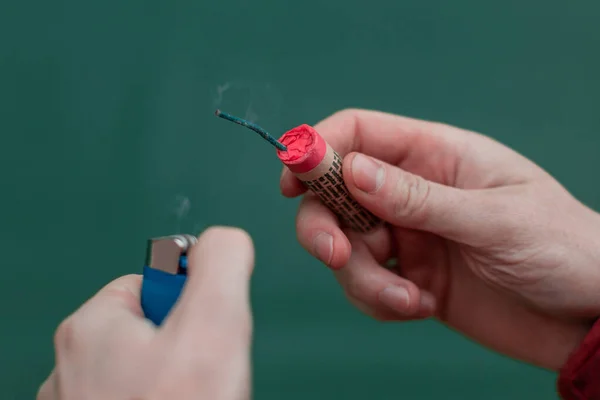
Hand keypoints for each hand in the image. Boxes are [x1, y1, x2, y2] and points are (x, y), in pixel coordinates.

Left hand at [37, 227, 253, 399]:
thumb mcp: (214, 324)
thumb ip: (222, 263)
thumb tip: (226, 239)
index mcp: (92, 326)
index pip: (154, 283)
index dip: (193, 305)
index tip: (202, 339)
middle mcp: (71, 367)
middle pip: (153, 332)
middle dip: (188, 352)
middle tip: (200, 385)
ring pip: (148, 376)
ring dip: (179, 387)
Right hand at [281, 109, 599, 370]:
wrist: (589, 316)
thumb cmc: (561, 248)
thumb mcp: (492, 219)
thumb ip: (418, 198)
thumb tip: (350, 171)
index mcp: (436, 155)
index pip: (360, 133)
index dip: (318, 148)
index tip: (292, 178)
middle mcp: (413, 192)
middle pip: (336, 194)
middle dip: (324, 225)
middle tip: (336, 256)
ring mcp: (409, 236)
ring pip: (347, 247)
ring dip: (363, 278)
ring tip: (407, 300)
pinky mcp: (409, 279)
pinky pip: (367, 285)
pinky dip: (380, 301)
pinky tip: (420, 307)